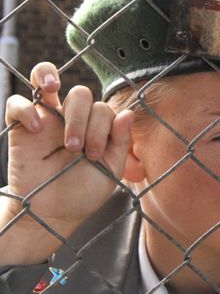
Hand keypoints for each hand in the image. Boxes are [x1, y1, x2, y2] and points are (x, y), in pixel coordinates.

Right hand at [1, 62, 133, 264]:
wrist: (53, 214)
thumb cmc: (84, 191)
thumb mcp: (110, 169)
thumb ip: (119, 142)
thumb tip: (128, 113)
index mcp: (97, 127)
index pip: (103, 108)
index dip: (102, 128)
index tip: (94, 156)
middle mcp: (72, 118)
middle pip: (80, 94)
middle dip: (82, 120)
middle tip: (76, 149)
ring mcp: (46, 120)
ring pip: (47, 80)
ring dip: (50, 79)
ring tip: (53, 88)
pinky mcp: (21, 129)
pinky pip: (16, 103)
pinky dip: (25, 108)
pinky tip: (36, 127)